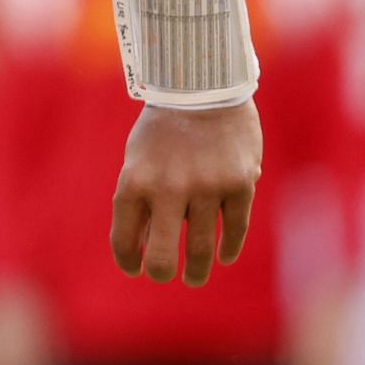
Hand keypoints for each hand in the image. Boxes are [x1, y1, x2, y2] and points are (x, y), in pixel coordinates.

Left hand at [110, 98, 261, 287]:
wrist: (203, 87)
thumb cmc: (163, 129)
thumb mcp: (138, 159)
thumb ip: (140, 202)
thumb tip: (144, 248)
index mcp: (135, 180)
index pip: (125, 238)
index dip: (129, 260)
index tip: (135, 269)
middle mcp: (169, 188)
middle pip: (164, 256)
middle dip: (162, 273)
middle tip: (165, 276)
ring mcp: (207, 187)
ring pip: (202, 249)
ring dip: (199, 270)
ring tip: (196, 277)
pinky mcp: (239, 183)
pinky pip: (235, 229)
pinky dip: (228, 249)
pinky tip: (224, 257)